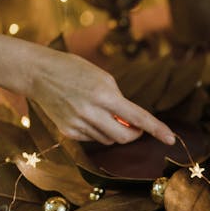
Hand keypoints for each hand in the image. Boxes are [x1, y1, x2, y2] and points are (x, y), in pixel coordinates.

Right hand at [0, 19, 174, 145]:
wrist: (39, 73)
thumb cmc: (75, 70)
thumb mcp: (103, 78)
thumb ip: (118, 102)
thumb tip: (130, 125)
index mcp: (105, 94)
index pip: (138, 117)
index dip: (157, 129)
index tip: (171, 139)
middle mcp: (92, 112)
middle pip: (125, 138)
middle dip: (134, 135)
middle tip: (134, 127)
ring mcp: (78, 124)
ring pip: (109, 140)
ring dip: (114, 131)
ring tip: (101, 112)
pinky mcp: (68, 132)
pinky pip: (92, 139)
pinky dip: (97, 132)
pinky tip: (85, 116)